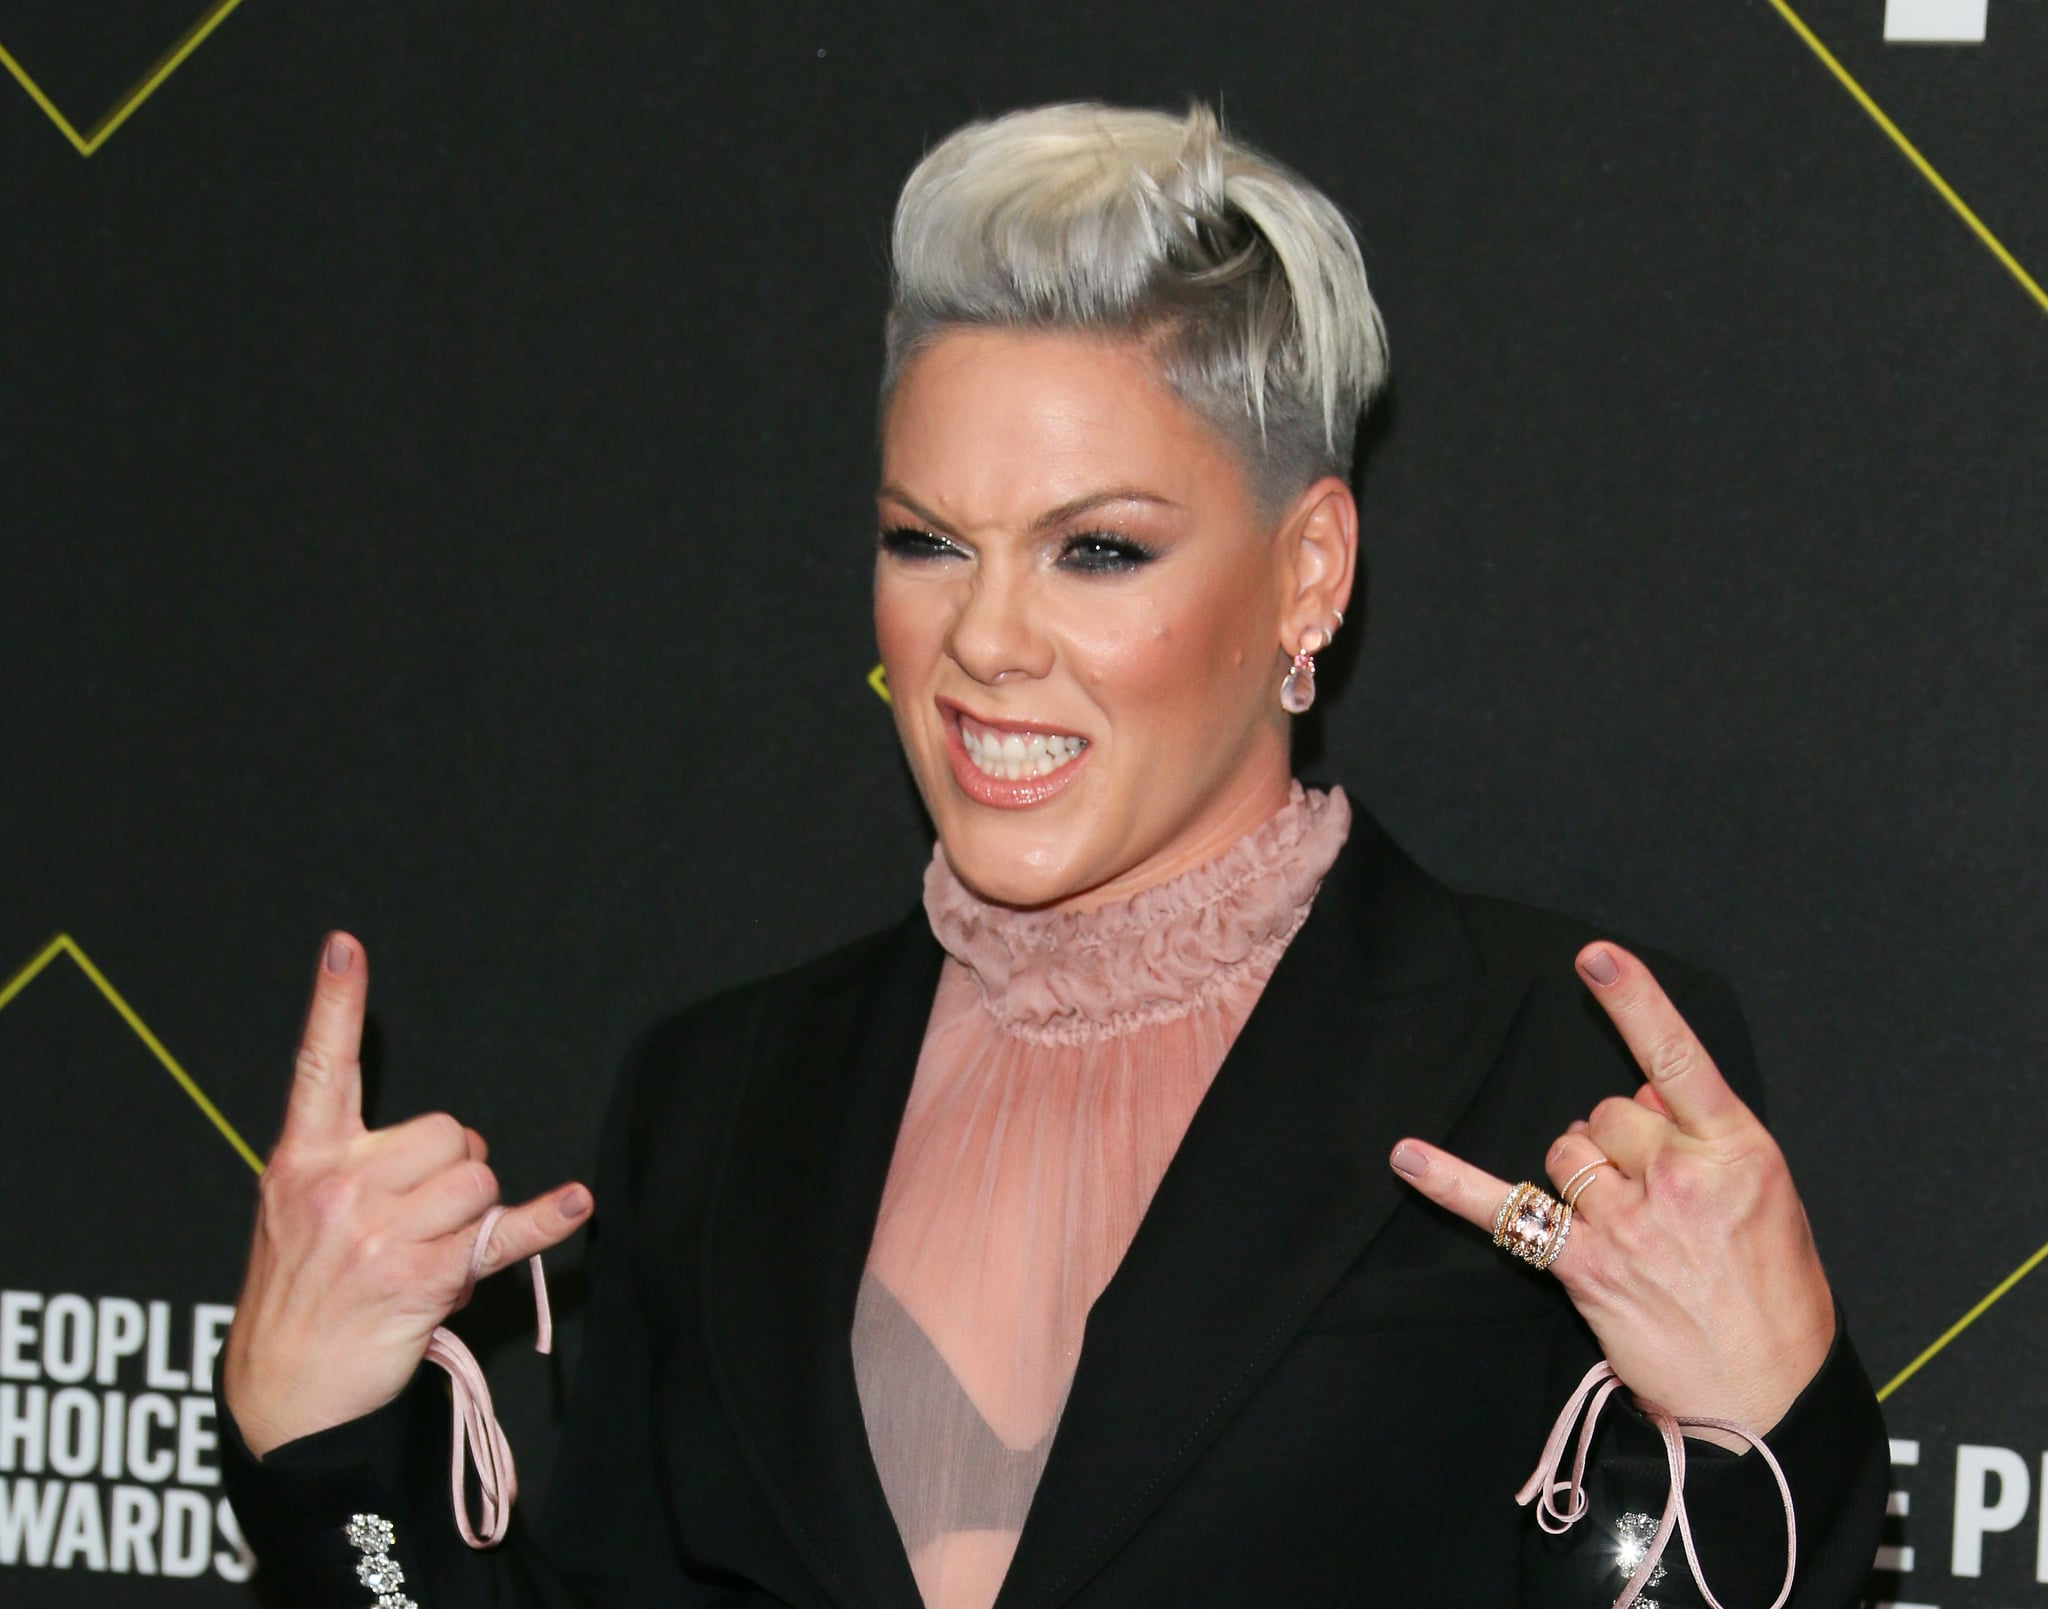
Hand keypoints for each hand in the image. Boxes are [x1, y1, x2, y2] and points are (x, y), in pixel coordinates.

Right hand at [220, 933, 591, 1458]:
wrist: (283, 1394)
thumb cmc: (301, 1296)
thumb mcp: (298, 1216)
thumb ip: (355, 1167)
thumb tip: (447, 1156)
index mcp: (302, 1160)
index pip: (319, 1068)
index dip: (334, 1004)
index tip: (344, 946)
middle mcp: (336, 1186)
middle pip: (449, 1133)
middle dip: (453, 1171)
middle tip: (419, 1221)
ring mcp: (375, 1233)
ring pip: (477, 1182)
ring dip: (470, 1219)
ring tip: (425, 1258)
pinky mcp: (417, 1279)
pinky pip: (498, 1237)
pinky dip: (542, 1222)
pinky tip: (574, 1202)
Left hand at [1389, 943, 1834, 1446]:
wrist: (1768, 1397)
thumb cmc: (1773, 1294)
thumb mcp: (1768, 1196)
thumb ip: (1702, 1134)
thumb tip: (1643, 1093)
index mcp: (1737, 1149)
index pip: (1678, 1059)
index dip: (1635, 1003)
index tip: (1594, 958)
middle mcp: (1678, 1176)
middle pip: (1605, 1111)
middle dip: (1618, 1141)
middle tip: (1654, 1196)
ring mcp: (1628, 1220)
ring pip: (1564, 1150)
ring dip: (1579, 1174)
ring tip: (1624, 1223)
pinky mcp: (1585, 1264)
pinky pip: (1507, 1211)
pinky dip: (1452, 1184)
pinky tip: (1407, 1158)